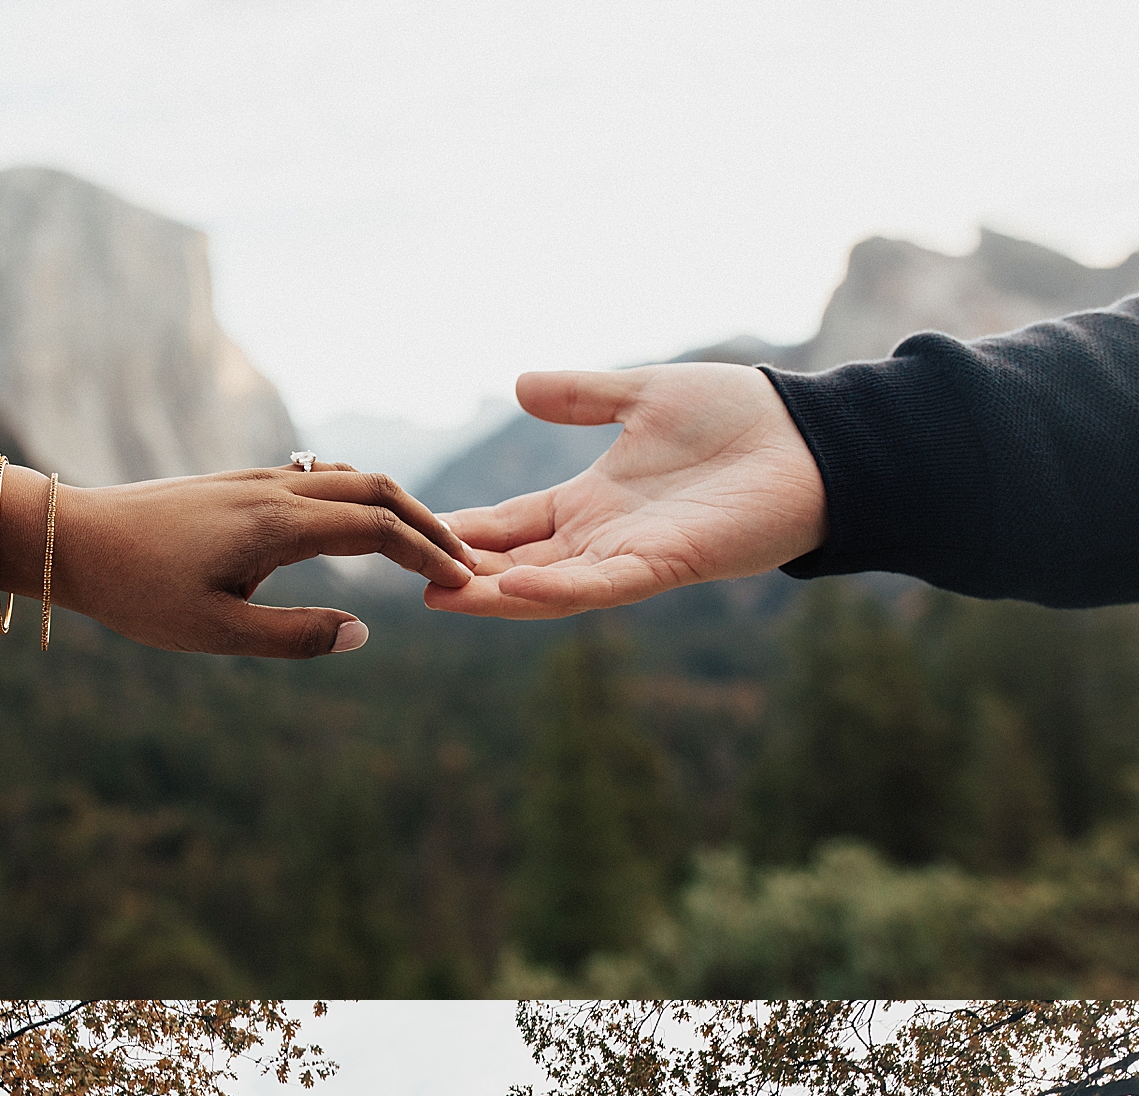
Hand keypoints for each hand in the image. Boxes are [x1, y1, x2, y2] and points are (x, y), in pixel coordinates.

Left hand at [54, 461, 475, 655]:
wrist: (74, 538)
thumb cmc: (138, 592)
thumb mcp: (216, 633)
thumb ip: (294, 636)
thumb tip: (362, 633)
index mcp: (276, 526)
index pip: (376, 528)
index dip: (426, 554)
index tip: (462, 581)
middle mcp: (275, 490)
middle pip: (376, 488)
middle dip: (427, 523)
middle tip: (462, 560)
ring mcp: (258, 480)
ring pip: (349, 477)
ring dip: (396, 506)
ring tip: (424, 544)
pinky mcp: (242, 484)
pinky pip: (320, 477)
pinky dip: (360, 497)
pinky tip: (363, 523)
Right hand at [422, 364, 826, 617]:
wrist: (811, 439)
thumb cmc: (742, 418)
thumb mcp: (643, 395)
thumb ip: (582, 396)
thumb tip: (518, 385)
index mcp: (591, 502)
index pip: (511, 524)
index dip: (462, 528)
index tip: (409, 527)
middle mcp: (602, 537)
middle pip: (515, 564)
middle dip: (461, 570)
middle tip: (400, 572)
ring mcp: (631, 556)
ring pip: (547, 587)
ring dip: (493, 595)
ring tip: (437, 594)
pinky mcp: (667, 565)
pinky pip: (602, 586)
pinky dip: (557, 590)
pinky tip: (514, 587)